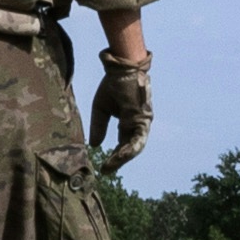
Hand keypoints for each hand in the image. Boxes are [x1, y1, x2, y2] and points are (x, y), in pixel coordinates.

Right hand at [86, 59, 154, 173]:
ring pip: (135, 146)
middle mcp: (137, 124)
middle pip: (129, 148)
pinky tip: (120, 156)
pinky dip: (130, 148)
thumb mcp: (100, 108)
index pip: (122, 143)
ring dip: (123, 158)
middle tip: (106, 171)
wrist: (121, 68)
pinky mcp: (144, 119)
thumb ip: (99, 126)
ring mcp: (142, 122)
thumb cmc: (113, 84)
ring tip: (110, 166)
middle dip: (118, 160)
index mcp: (128, 121)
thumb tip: (94, 146)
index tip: (104, 167)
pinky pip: (138, 138)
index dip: (114, 155)